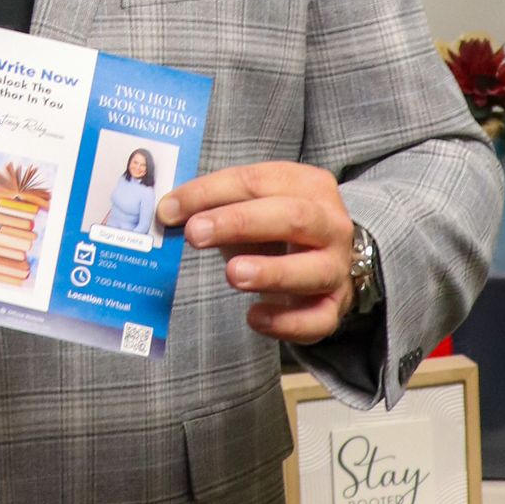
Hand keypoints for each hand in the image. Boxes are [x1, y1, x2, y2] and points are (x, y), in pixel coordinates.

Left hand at [157, 163, 355, 344]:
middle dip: (240, 223)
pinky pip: (317, 319)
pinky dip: (286, 322)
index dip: (210, 192)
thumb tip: (167, 212)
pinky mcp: (334, 307)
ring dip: (272, 271)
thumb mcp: (250, 207)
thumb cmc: (276, 228)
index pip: (257, 181)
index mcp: (309, 186)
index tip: (169, 209)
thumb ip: (214, 205)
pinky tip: (254, 317)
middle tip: (196, 233)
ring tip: (232, 274)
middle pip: (292, 217)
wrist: (326, 260)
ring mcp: (337, 267)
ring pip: (314, 270)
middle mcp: (331, 224)